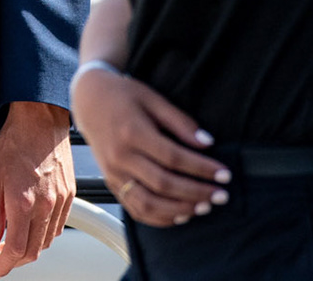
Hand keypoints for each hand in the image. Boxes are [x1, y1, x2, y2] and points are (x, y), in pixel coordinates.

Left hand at [0, 101, 74, 277]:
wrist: (40, 120)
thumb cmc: (15, 142)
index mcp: (24, 203)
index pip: (15, 250)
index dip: (3, 266)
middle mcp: (46, 206)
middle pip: (33, 251)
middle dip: (15, 262)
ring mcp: (61, 201)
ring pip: (47, 241)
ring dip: (30, 249)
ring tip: (12, 244)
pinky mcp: (69, 194)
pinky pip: (58, 226)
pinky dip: (44, 235)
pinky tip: (32, 228)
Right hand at [71, 68, 228, 228]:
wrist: (88, 99)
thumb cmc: (123, 95)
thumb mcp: (152, 98)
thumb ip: (179, 122)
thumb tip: (207, 143)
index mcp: (132, 133)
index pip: (174, 158)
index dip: (202, 169)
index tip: (224, 174)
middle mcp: (120, 156)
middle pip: (163, 184)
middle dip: (197, 193)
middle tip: (221, 195)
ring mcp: (113, 172)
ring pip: (148, 203)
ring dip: (179, 209)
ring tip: (204, 207)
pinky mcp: (111, 182)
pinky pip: (135, 208)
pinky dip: (158, 218)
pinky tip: (179, 215)